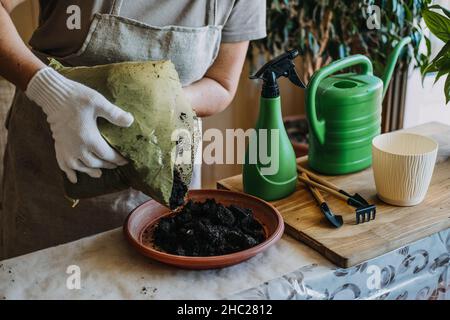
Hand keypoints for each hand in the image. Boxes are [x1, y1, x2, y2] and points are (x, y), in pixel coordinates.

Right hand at [25, 67, 133, 182]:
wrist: (53, 95)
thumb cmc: (77, 98)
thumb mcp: (98, 102)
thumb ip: (115, 114)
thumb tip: (131, 121)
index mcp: (89, 138)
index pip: (107, 155)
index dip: (117, 159)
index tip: (126, 161)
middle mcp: (77, 147)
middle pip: (94, 163)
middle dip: (106, 165)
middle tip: (115, 165)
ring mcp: (66, 148)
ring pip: (80, 166)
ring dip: (90, 171)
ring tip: (99, 174)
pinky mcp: (58, 146)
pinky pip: (63, 164)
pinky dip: (69, 172)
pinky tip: (74, 178)